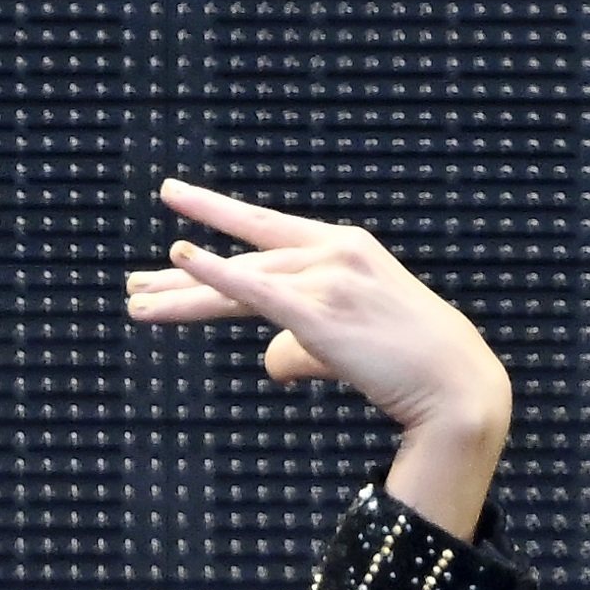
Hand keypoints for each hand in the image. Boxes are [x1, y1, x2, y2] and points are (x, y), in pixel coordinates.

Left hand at [125, 178, 513, 539]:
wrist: (456, 383)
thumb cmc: (408, 367)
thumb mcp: (346, 347)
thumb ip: (300, 347)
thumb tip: (267, 360)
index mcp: (344, 248)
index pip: (267, 232)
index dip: (218, 217)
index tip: (177, 206)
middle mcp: (333, 252)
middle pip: (242, 259)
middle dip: (182, 275)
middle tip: (133, 282)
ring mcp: (328, 278)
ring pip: (239, 282)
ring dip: (181, 295)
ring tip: (134, 302)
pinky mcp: (320, 312)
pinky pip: (256, 288)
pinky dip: (216, 271)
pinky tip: (180, 256)